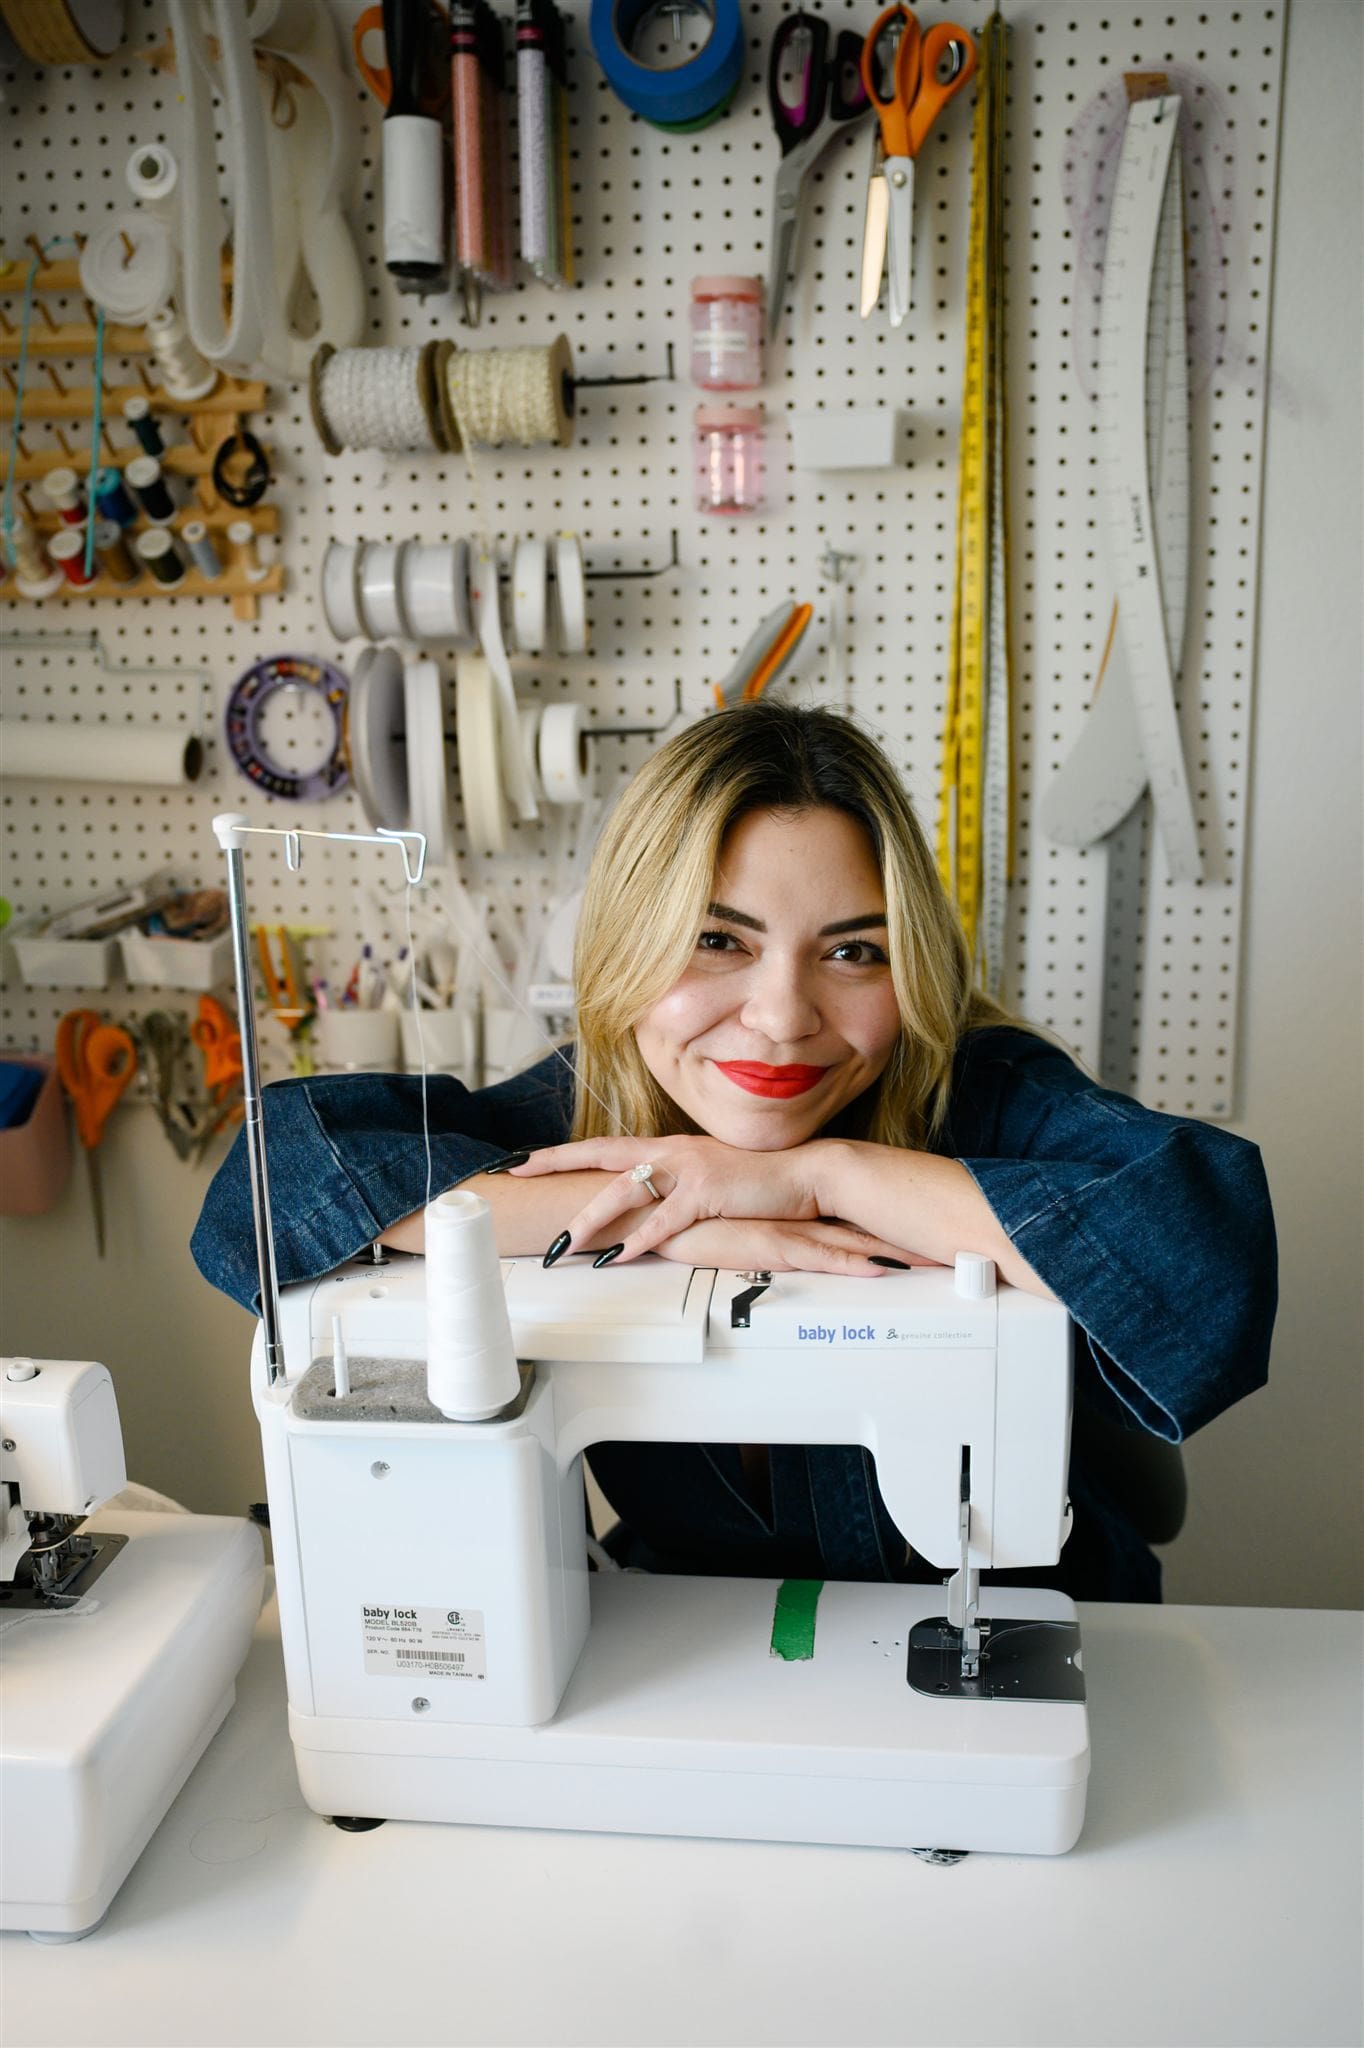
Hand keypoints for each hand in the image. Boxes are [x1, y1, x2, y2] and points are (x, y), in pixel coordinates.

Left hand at [507, 1133, 828, 1263]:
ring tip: (563, 1243)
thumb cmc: (756, 1181)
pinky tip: (616, 1257)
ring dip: (591, 1219)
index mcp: (667, 1147)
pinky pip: (664, 1220)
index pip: (603, 1146)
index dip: (562, 1151)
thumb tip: (643, 1204)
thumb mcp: (706, 1177)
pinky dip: (638, 1240)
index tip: (524, 1156)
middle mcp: (672, 1151)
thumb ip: (673, 1184)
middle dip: (555, 1163)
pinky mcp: (708, 1193)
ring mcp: (688, 1169)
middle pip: (600, 1155)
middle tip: (518, 1174)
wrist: (804, 1175)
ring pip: (625, 1191)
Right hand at [651, 1215, 938, 1277]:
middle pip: (857, 1226)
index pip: (842, 1217)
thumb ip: (745, 1226)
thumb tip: (762, 1234)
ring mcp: (783, 1229)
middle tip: (945, 1245)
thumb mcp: (722, 1222)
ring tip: (931, 1262)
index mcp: (784, 1211)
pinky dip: (852, 1264)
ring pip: (849, 1242)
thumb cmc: (678, 1214)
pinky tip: (881, 1270)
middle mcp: (791, 1216)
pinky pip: (819, 1258)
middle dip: (901, 1235)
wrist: (650, 1205)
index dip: (881, 1222)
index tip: (916, 1226)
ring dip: (890, 1251)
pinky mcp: (769, 1244)